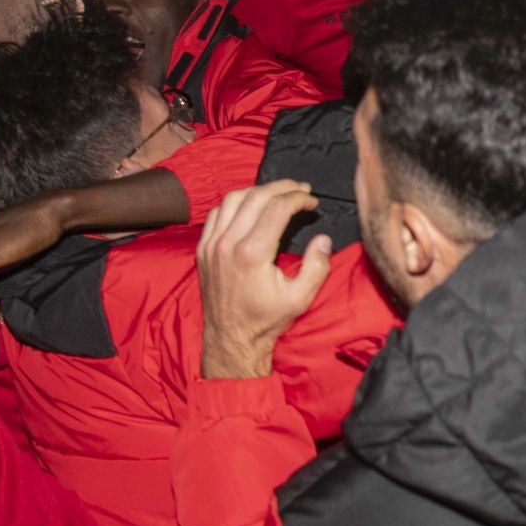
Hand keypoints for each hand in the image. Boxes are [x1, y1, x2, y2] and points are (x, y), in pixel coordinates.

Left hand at [197, 180, 332, 379]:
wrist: (231, 338)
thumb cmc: (266, 320)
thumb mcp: (301, 298)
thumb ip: (317, 267)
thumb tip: (322, 240)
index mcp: (253, 253)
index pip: (277, 207)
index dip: (299, 198)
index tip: (312, 202)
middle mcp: (228, 243)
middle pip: (256, 196)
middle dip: (282, 187)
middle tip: (300, 189)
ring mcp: (211, 245)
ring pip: (232, 198)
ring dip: (258, 190)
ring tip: (277, 193)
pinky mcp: (203, 249)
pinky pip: (216, 213)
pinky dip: (234, 202)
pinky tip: (250, 207)